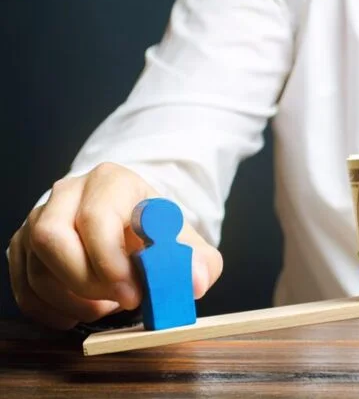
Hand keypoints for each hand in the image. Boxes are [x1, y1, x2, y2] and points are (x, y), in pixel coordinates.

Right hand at [7, 162, 222, 329]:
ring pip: (36, 268)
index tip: (134, 293)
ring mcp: (39, 219)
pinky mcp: (25, 247)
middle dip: (87, 282)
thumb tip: (195, 283)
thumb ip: (199, 262)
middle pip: (52, 239)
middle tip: (121, 302)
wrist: (134, 228)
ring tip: (108, 305)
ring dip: (73, 301)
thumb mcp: (188, 244)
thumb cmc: (158, 234)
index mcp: (111, 182)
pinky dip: (53, 311)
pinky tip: (83, 311)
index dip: (110, 261)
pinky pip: (24, 288)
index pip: (96, 217)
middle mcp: (67, 194)